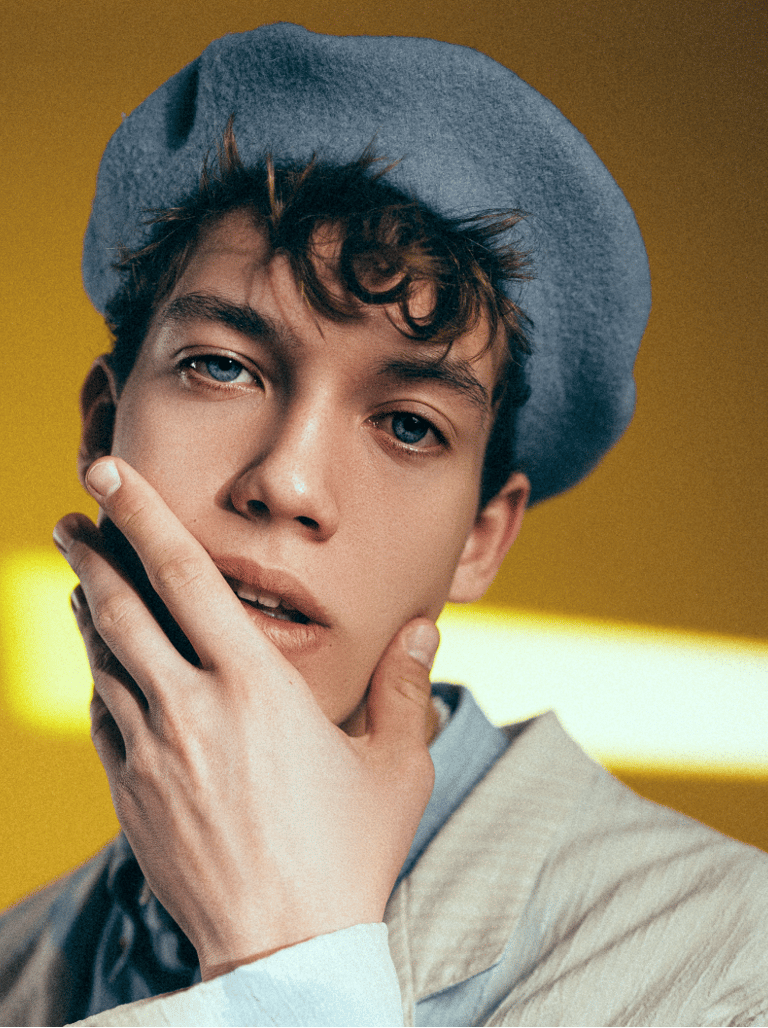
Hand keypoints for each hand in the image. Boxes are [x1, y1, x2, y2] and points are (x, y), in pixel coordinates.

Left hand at [53, 456, 437, 980]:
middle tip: (71, 516)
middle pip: (122, 609)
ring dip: (88, 610)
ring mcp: (152, 753)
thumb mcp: (396, 766)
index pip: (186, 577)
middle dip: (92, 553)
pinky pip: (103, 719)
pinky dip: (99, 679)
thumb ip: (406, 686)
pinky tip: (103, 666)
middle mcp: (192, 708)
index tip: (110, 473)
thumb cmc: (348, 853)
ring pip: (103, 661)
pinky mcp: (130, 796)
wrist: (285, 951)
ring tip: (80, 576)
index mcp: (256, 686)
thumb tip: (424, 627)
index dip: (143, 516)